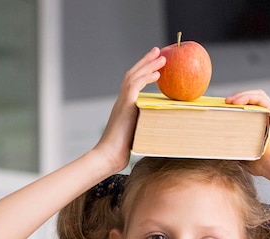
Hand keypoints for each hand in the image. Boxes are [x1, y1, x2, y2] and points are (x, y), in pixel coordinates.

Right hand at [94, 48, 165, 171]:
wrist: (108, 156)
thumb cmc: (121, 152)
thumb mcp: (137, 136)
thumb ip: (145, 128)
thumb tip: (160, 131)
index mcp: (125, 106)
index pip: (134, 83)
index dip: (144, 71)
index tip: (155, 65)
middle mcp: (122, 101)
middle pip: (134, 74)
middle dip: (146, 61)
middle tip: (159, 51)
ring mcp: (122, 102)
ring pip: (134, 76)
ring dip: (148, 65)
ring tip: (161, 57)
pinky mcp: (124, 106)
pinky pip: (135, 86)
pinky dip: (145, 78)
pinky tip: (156, 74)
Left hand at [225, 90, 269, 180]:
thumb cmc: (260, 163)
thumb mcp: (242, 150)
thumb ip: (234, 144)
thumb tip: (216, 142)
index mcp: (261, 123)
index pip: (249, 107)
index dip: (236, 104)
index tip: (223, 108)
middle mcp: (268, 115)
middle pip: (252, 99)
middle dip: (237, 98)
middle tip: (224, 103)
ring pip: (256, 96)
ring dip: (241, 96)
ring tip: (228, 101)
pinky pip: (259, 98)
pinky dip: (247, 96)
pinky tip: (236, 102)